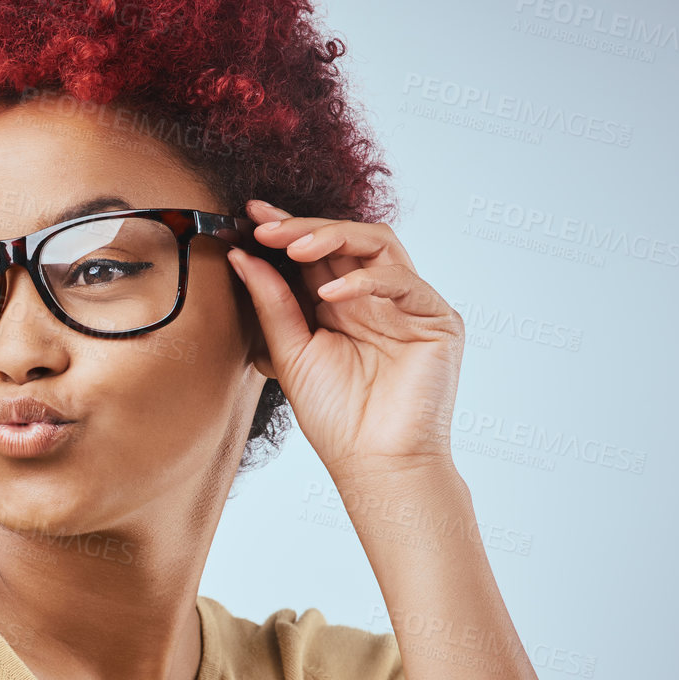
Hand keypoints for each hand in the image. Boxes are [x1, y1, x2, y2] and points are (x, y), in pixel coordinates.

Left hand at [226, 200, 463, 481]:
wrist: (375, 464)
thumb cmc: (336, 417)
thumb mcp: (291, 352)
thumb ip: (271, 304)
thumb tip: (241, 256)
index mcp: (341, 303)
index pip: (316, 251)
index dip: (286, 228)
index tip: (248, 216)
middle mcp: (376, 297)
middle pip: (346, 238)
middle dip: (302, 227)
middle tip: (264, 227)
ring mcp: (408, 305)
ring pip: (378, 243)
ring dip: (332, 237)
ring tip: (294, 248)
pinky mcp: (437, 320)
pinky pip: (403, 282)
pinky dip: (365, 280)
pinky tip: (331, 294)